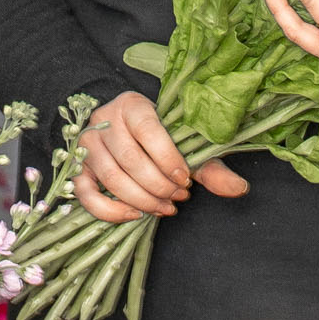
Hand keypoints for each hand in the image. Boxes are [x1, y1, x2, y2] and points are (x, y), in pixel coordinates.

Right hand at [73, 90, 250, 223]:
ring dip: (142, 199)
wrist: (126, 131)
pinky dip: (110, 210)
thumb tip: (239, 188)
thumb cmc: (162, 137)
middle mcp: (104, 120)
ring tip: (165, 207)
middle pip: (130, 159)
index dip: (168, 158)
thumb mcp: (187, 145)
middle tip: (179, 198)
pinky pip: (86, 194)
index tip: (186, 180)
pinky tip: (135, 215)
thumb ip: (211, 166)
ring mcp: (87, 144)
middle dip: (159, 185)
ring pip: (111, 178)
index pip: (148, 129)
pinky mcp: (78, 168)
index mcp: (132, 104)